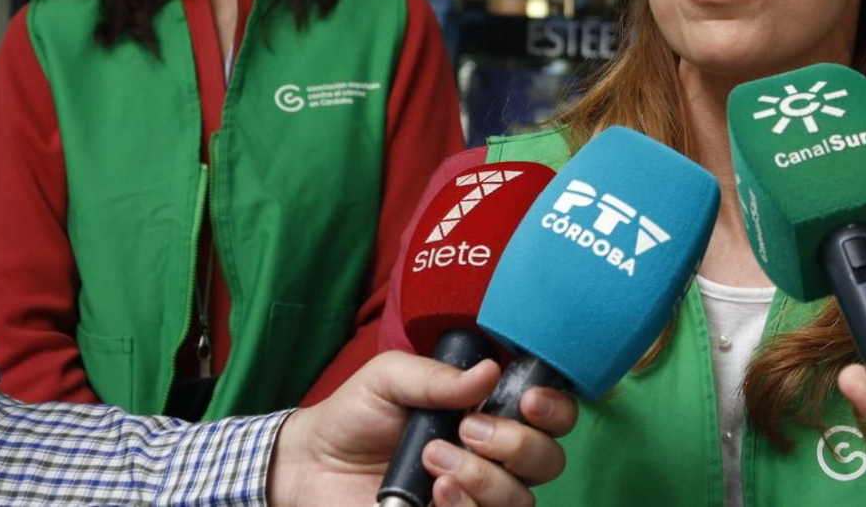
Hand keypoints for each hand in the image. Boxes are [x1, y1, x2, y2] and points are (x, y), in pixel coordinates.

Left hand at [269, 352, 575, 505]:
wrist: (310, 466)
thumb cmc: (355, 415)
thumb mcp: (389, 377)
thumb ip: (435, 376)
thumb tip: (488, 372)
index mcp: (488, 412)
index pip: (551, 415)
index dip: (555, 409)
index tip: (528, 401)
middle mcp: (492, 456)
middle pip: (548, 460)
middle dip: (516, 444)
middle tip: (467, 430)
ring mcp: (475, 496)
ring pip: (521, 498)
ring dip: (483, 478)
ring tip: (434, 463)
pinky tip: (435, 494)